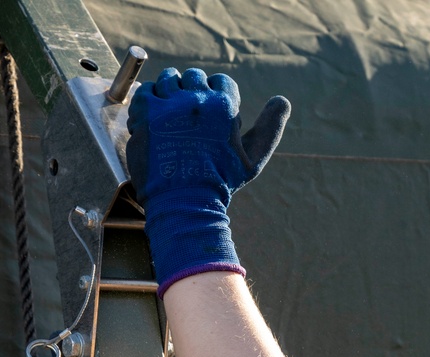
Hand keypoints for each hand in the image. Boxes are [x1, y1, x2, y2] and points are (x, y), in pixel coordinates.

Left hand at [126, 69, 289, 292]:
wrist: (184, 206)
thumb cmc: (220, 186)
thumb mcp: (252, 160)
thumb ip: (269, 129)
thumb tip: (283, 101)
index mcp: (225, 107)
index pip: (220, 82)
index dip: (215, 98)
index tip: (208, 119)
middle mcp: (198, 100)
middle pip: (194, 77)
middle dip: (192, 95)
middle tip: (187, 122)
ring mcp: (171, 105)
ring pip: (169, 78)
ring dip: (169, 94)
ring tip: (170, 119)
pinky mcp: (147, 112)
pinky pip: (146, 90)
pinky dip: (149, 103)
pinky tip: (154, 123)